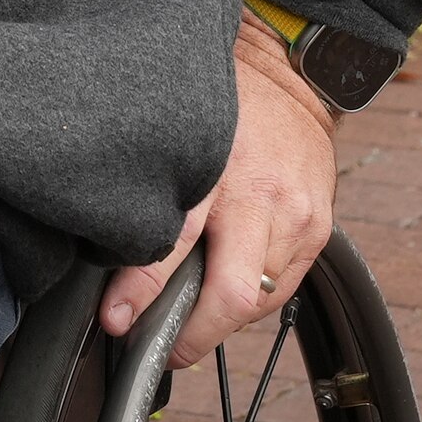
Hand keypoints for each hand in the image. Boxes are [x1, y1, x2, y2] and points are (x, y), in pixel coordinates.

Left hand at [100, 11, 340, 366]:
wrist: (288, 72)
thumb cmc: (222, 100)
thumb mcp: (176, 128)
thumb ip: (153, 181)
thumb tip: (103, 242)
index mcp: (215, 164)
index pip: (174, 242)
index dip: (142, 290)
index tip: (116, 318)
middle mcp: (261, 194)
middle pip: (231, 294)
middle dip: (193, 335)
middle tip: (162, 348)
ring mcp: (296, 215)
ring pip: (258, 301)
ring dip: (222, 319)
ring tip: (191, 316)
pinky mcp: (318, 228)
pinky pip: (283, 289)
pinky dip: (253, 299)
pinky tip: (229, 291)